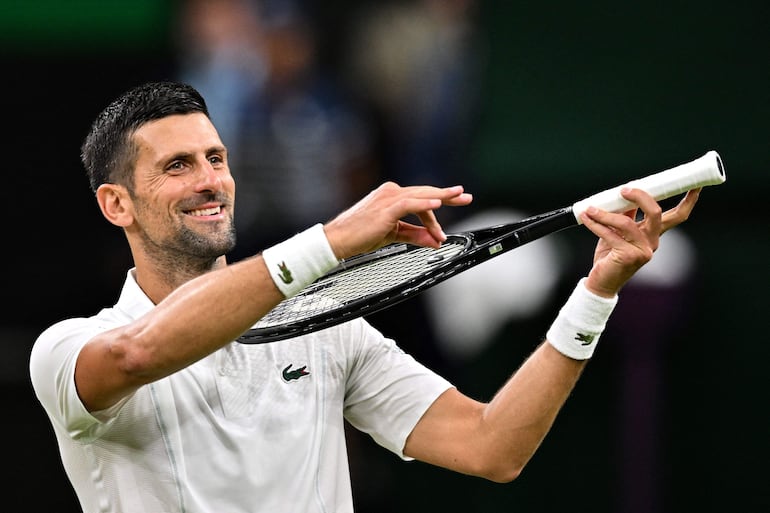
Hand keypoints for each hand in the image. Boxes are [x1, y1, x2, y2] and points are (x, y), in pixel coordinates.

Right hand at [323, 181, 472, 259]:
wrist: (338, 240)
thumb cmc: (360, 236)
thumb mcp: (393, 236)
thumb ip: (415, 235)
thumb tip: (436, 240)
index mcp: (392, 197)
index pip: (421, 199)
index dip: (438, 207)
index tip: (452, 212)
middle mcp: (391, 193)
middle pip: (425, 192)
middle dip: (447, 195)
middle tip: (466, 196)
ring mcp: (388, 198)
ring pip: (420, 196)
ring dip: (441, 199)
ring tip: (458, 198)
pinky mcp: (386, 208)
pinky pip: (409, 203)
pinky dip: (425, 204)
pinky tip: (438, 204)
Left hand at [579, 187, 700, 296]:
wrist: (601, 282)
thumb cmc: (610, 256)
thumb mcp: (618, 232)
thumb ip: (624, 215)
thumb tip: (622, 195)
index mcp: (654, 234)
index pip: (677, 216)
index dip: (688, 201)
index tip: (695, 185)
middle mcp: (652, 242)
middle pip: (655, 213)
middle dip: (641, 197)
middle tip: (624, 189)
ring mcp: (642, 251)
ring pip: (626, 223)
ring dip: (605, 214)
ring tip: (591, 209)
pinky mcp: (628, 256)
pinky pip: (610, 234)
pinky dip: (596, 224)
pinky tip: (586, 218)